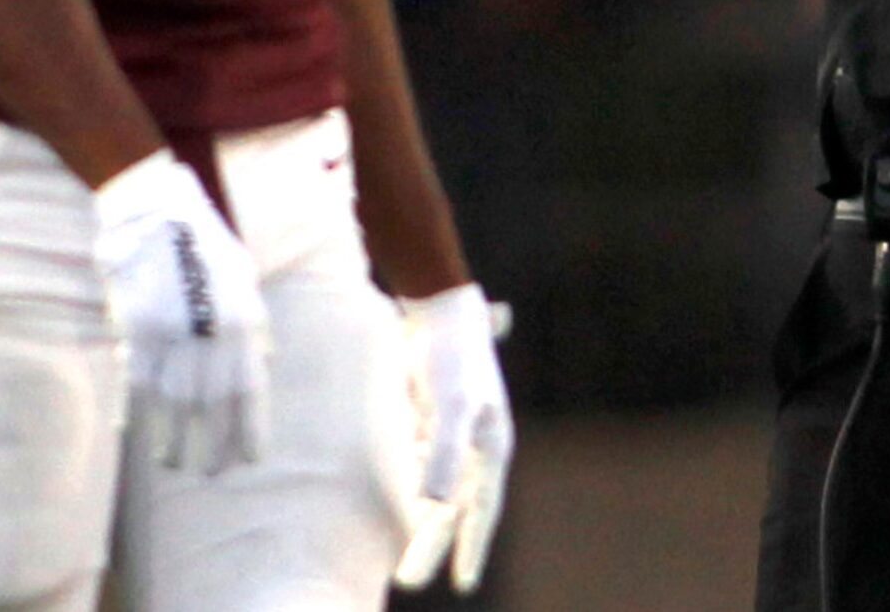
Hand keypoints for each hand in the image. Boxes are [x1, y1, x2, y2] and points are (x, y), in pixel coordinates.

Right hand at [88, 150, 271, 473]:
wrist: (153, 210)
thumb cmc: (205, 245)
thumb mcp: (244, 278)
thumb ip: (253, 325)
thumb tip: (263, 364)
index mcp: (243, 318)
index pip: (249, 389)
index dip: (249, 428)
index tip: (250, 459)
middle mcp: (209, 333)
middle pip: (211, 405)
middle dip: (212, 443)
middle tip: (210, 472)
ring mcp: (169, 334)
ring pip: (172, 403)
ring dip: (174, 439)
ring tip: (176, 464)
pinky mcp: (134, 331)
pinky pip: (137, 384)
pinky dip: (140, 414)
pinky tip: (142, 437)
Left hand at [393, 283, 514, 593]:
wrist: (438, 306)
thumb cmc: (452, 355)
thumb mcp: (452, 405)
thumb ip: (444, 454)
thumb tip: (435, 506)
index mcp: (492, 446)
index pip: (481, 510)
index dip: (471, 548)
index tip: (462, 584)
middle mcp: (477, 444)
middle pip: (455, 506)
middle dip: (435, 544)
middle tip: (408, 580)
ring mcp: (454, 432)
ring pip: (439, 488)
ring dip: (424, 519)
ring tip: (402, 552)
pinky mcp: (432, 419)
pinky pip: (423, 465)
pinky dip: (414, 488)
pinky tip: (398, 502)